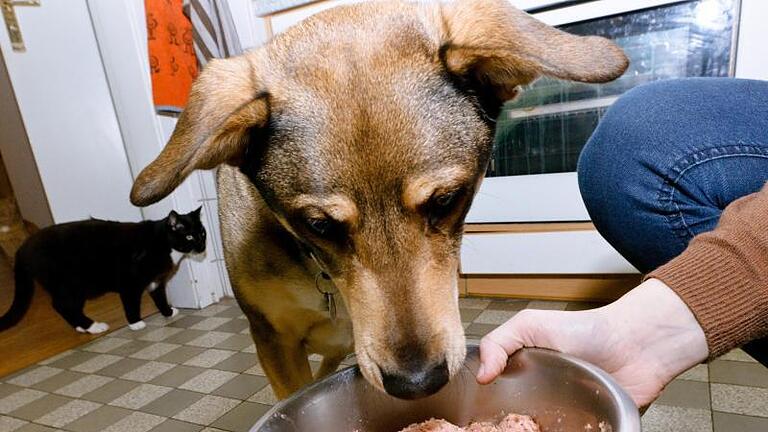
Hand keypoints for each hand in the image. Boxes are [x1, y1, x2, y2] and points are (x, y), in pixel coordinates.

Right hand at [476, 279, 708, 407]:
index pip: (496, 399)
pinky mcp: (589, 431)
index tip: (475, 418)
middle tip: (503, 430)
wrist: (636, 346)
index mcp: (524, 376)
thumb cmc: (587, 329)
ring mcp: (566, 418)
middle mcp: (542, 399)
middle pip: (517, 424)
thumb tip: (481, 374)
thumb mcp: (530, 325)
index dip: (484, 409)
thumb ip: (498, 342)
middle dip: (509, 428)